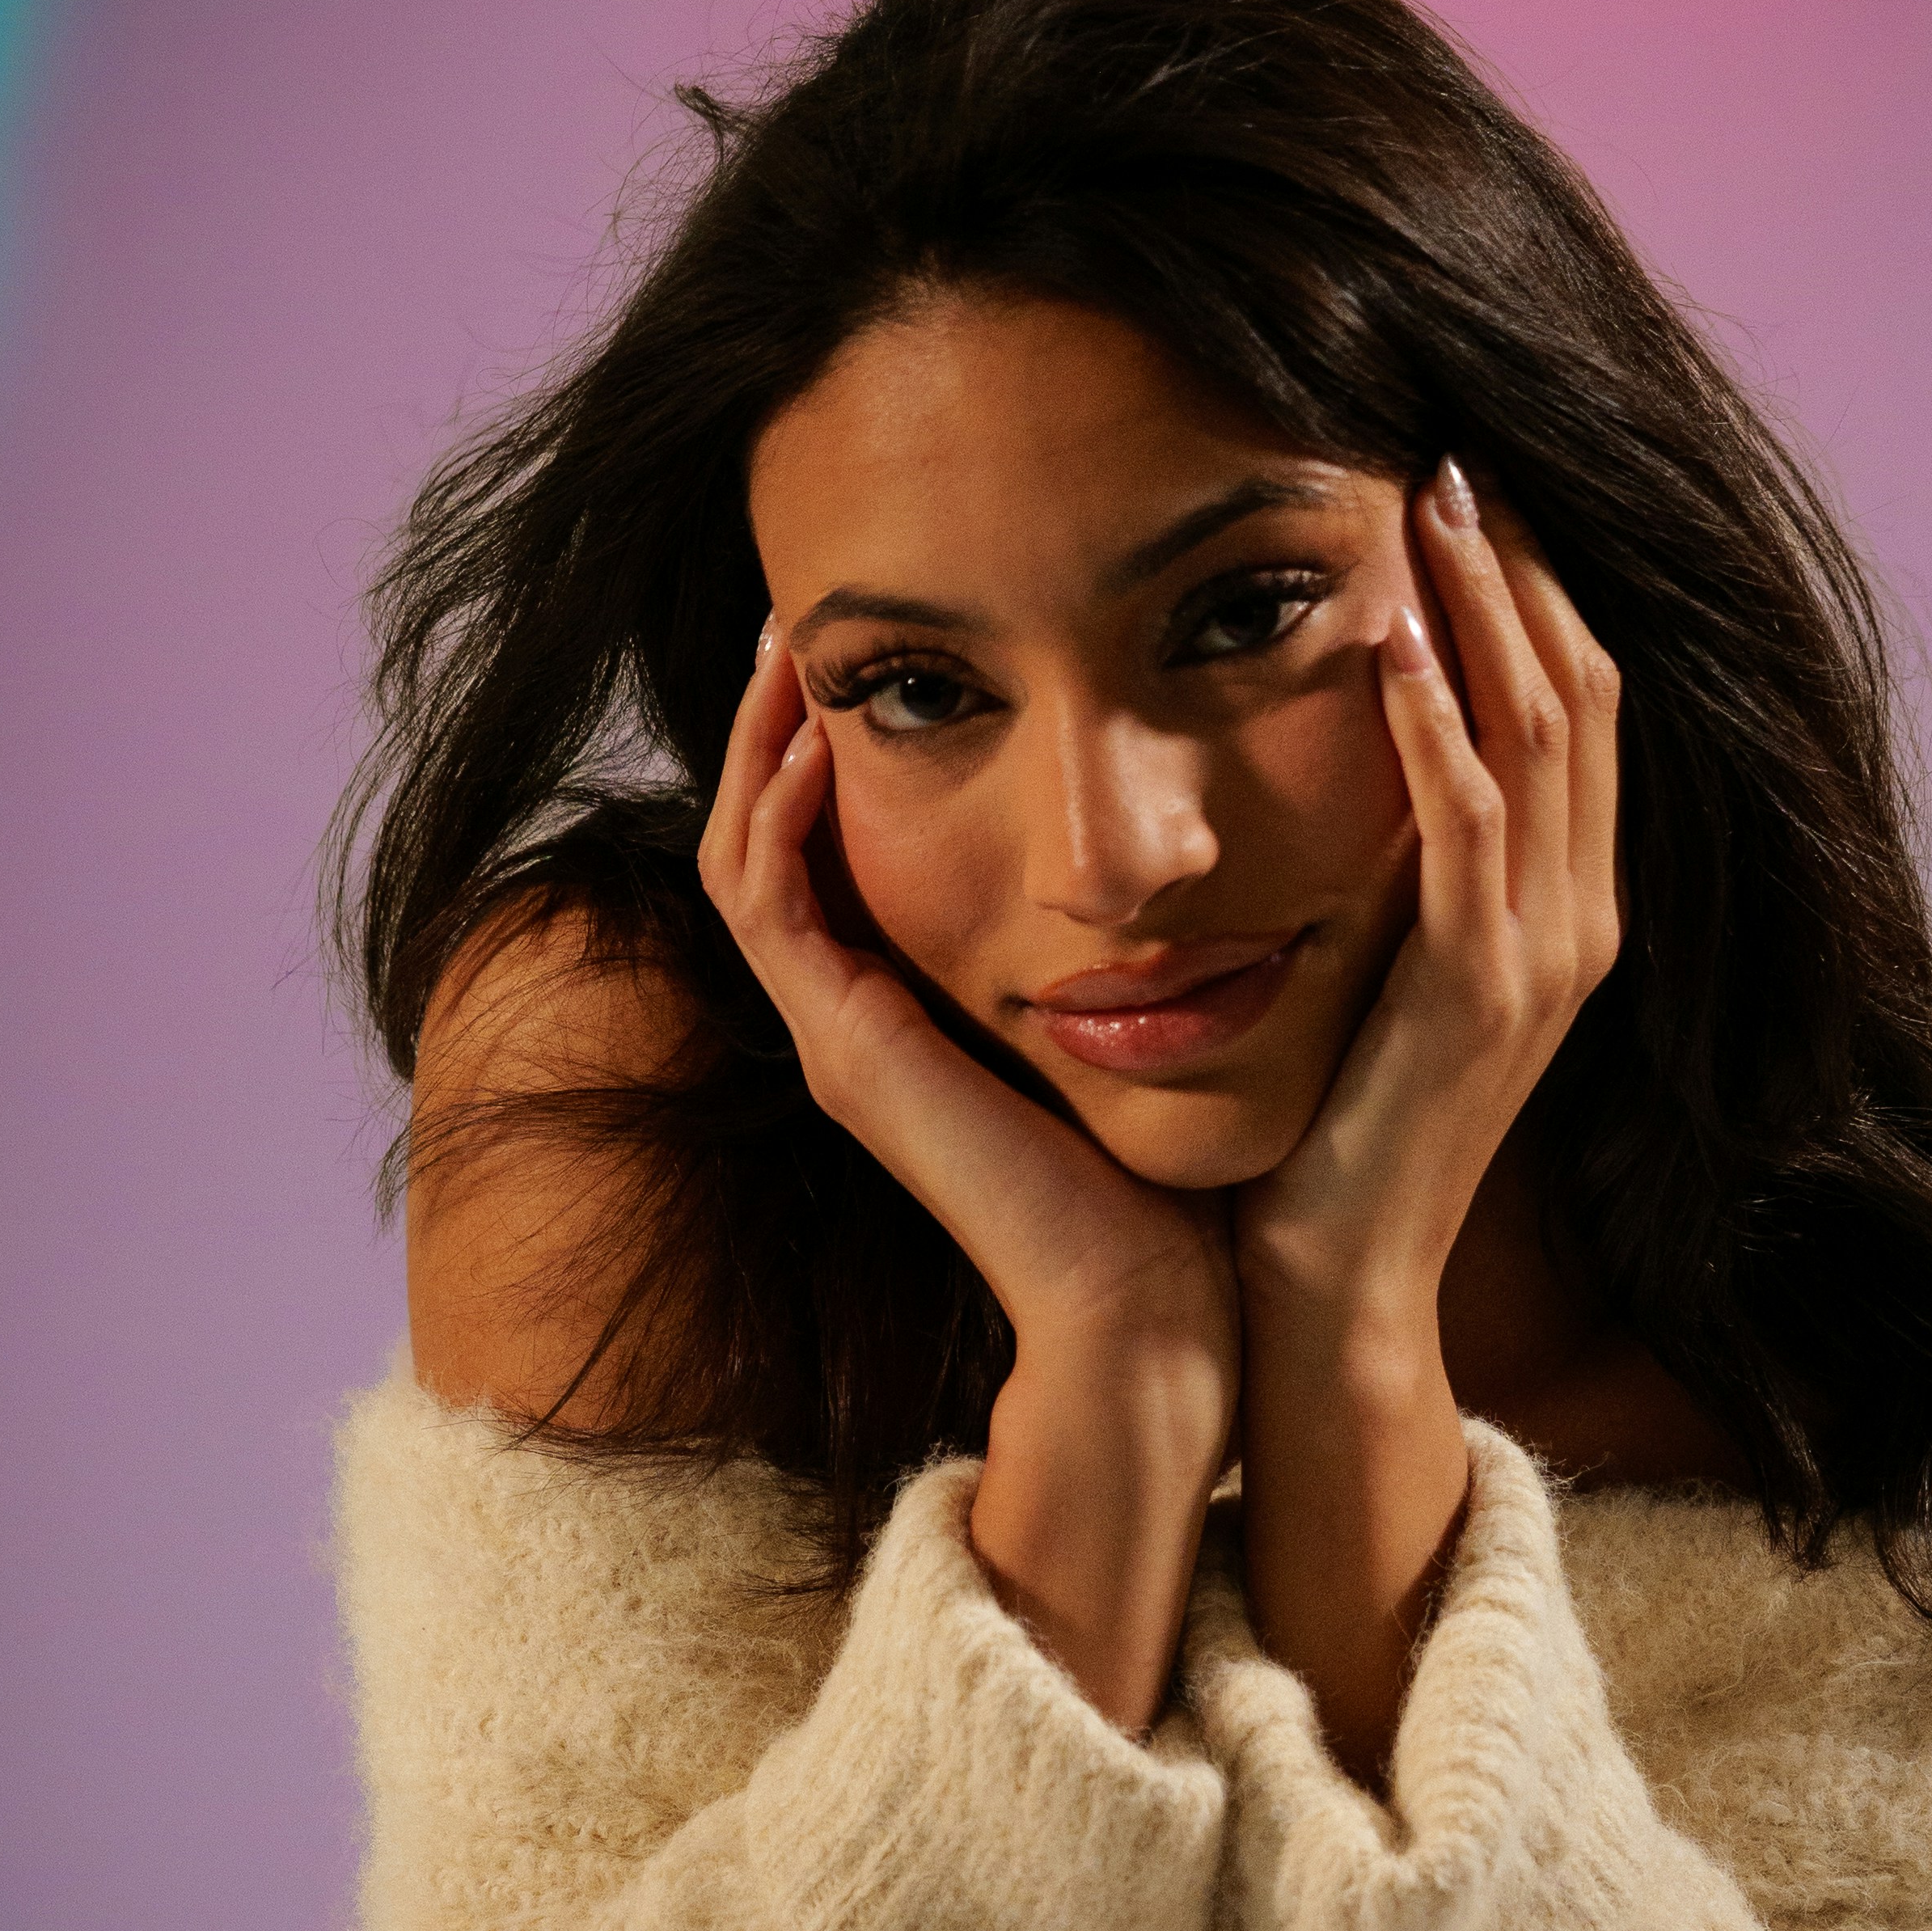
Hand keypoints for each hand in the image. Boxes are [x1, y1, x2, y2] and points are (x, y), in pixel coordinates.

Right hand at [700, 626, 1240, 1402]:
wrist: (1150, 1309)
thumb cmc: (1170, 1186)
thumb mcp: (1137, 1025)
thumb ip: (1127, 945)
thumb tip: (1188, 842)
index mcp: (910, 1019)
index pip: (828, 857)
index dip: (828, 754)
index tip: (870, 655)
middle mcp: (852, 1028)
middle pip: (765, 843)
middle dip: (772, 728)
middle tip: (796, 621)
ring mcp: (835, 1044)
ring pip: (743, 859)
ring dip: (757, 748)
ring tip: (787, 648)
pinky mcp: (843, 1057)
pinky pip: (771, 908)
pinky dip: (780, 815)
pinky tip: (818, 738)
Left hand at [1225, 468, 1620, 1787]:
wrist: (1330, 1288)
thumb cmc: (1335, 1136)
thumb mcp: (1384, 978)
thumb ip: (1405, 879)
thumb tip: (1369, 757)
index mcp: (1565, 918)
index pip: (1583, 716)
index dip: (1537, 597)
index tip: (1472, 494)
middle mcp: (1580, 929)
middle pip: (1585, 699)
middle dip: (1521, 570)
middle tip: (1451, 457)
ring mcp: (1543, 965)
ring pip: (1543, 739)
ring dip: (1483, 611)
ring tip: (1425, 505)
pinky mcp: (1477, 999)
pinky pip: (1466, 828)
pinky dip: (1434, 725)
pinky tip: (1384, 640)